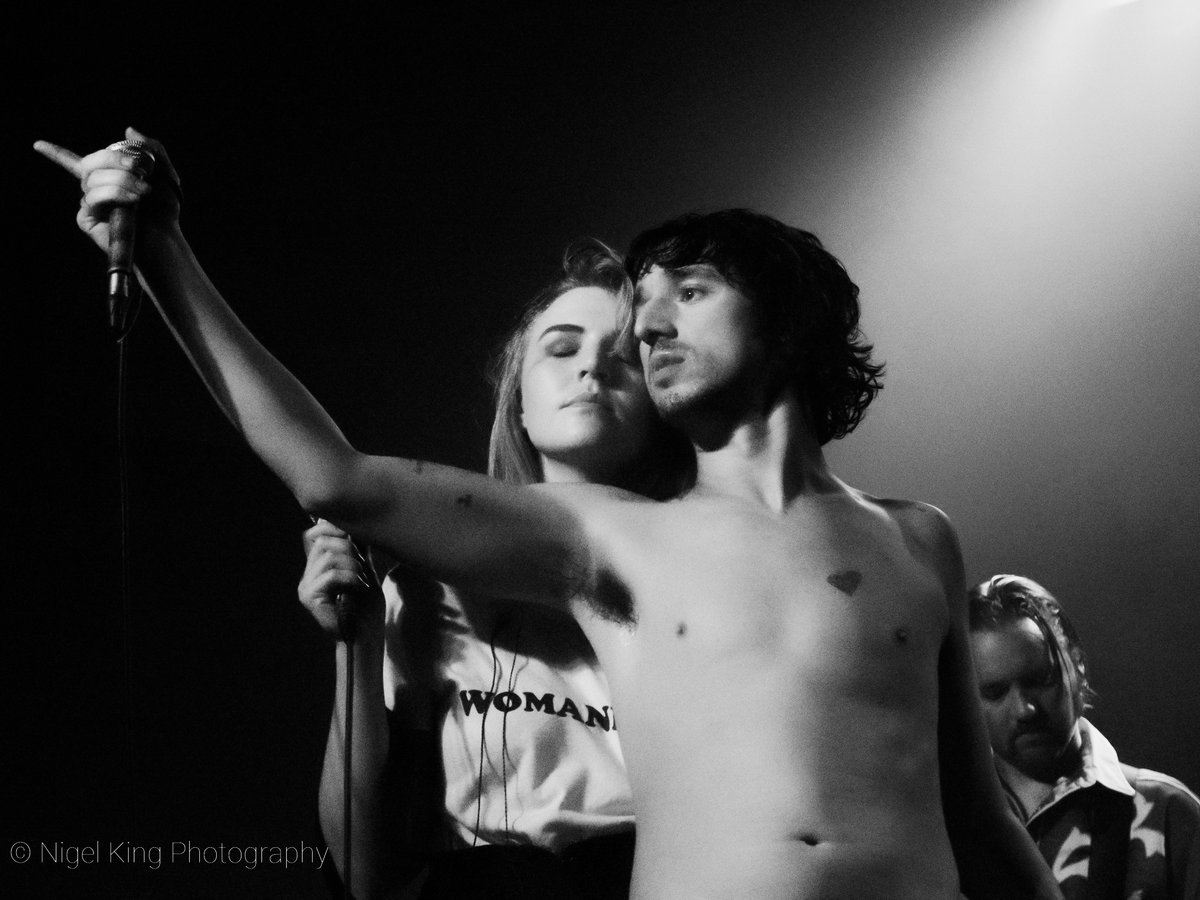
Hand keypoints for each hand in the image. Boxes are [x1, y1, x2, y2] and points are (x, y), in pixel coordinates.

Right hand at [33, 126, 181, 252]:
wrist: (166, 238)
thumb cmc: (165, 209)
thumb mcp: (164, 173)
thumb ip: (151, 149)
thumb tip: (128, 130)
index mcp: (107, 176)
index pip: (75, 162)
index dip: (55, 153)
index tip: (37, 144)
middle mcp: (94, 189)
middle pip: (89, 162)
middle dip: (115, 160)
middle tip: (139, 169)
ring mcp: (89, 204)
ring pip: (93, 180)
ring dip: (122, 181)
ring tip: (144, 192)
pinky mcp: (87, 219)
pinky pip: (93, 198)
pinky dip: (114, 195)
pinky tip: (132, 202)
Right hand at [300, 519, 382, 640]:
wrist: (366, 637)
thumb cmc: (367, 607)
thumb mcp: (365, 570)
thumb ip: (358, 549)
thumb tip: (358, 524)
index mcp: (319, 566)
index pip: (314, 533)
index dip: (333, 528)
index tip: (356, 540)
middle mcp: (308, 575)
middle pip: (322, 540)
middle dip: (349, 548)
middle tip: (362, 567)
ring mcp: (306, 586)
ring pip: (328, 556)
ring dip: (353, 565)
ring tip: (362, 581)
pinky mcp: (310, 598)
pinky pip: (331, 574)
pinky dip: (351, 578)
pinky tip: (360, 588)